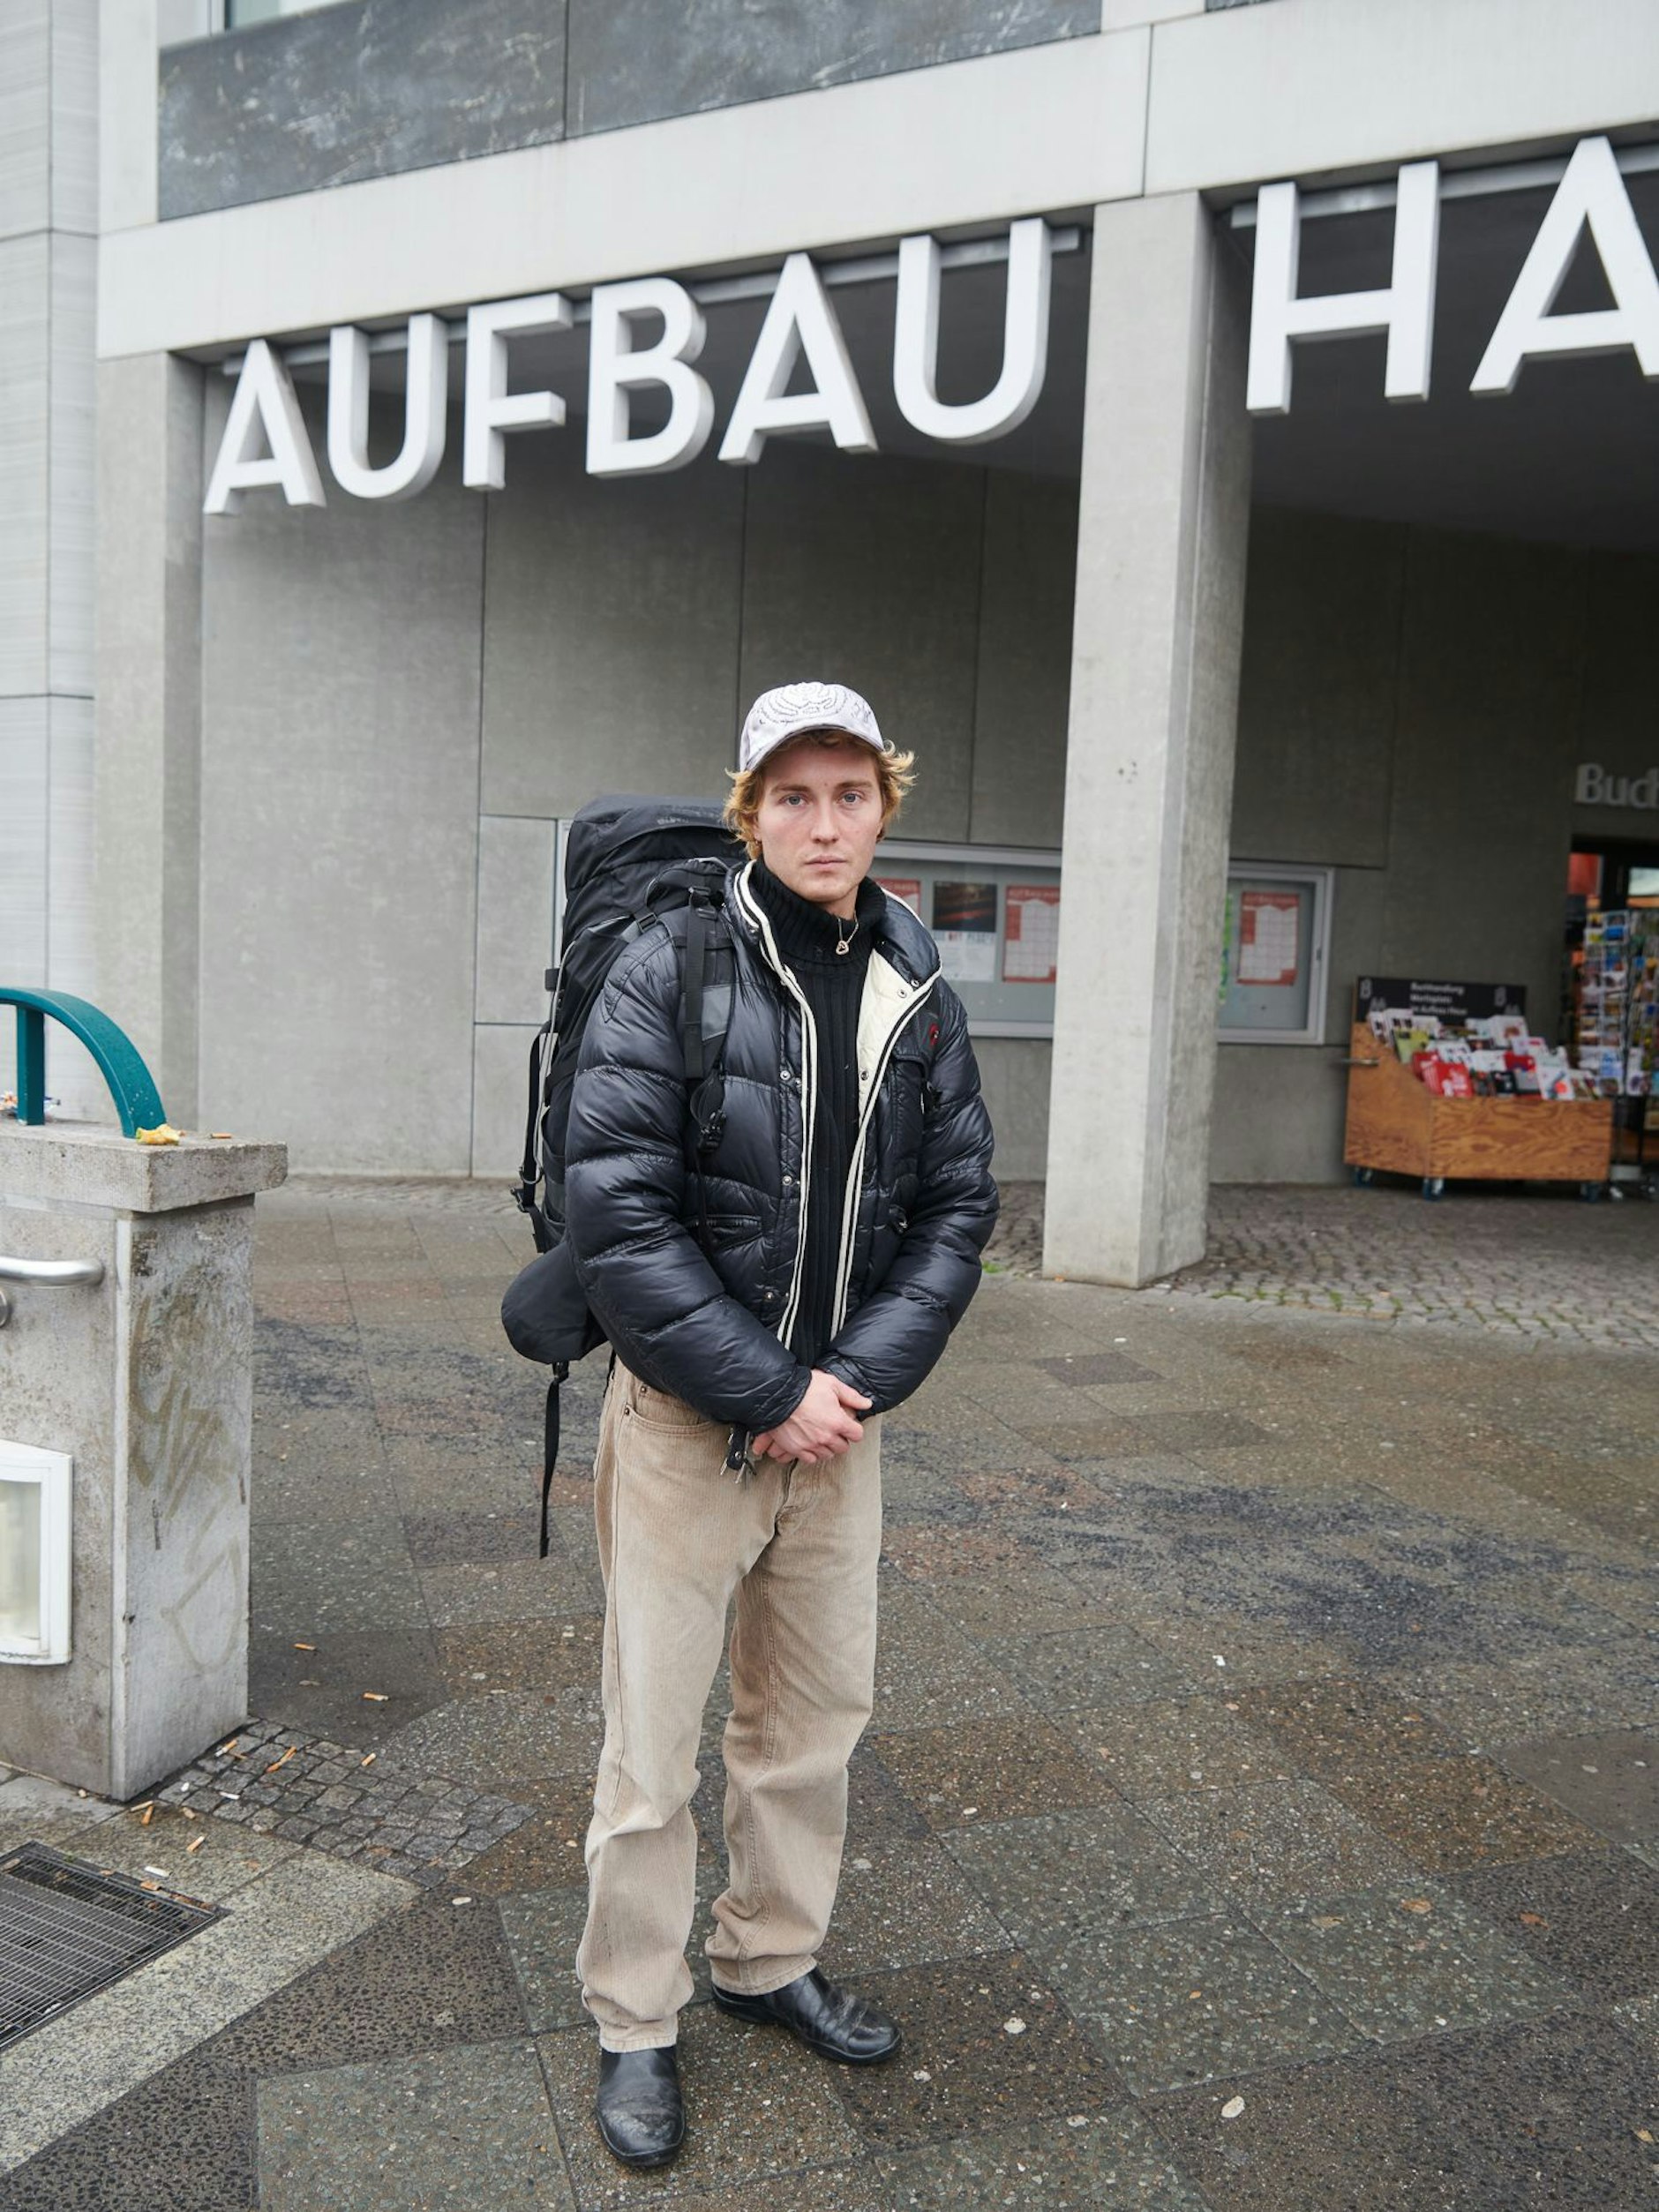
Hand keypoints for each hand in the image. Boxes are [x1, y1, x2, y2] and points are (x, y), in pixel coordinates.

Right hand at [751, 1370, 872, 1463]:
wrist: (777, 1393)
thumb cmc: (804, 1386)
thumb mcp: (832, 1384)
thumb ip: (851, 1396)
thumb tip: (867, 1404)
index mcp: (838, 1422)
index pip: (857, 1434)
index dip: (854, 1428)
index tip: (848, 1424)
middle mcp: (826, 1437)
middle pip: (843, 1447)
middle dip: (841, 1438)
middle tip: (833, 1429)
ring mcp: (811, 1444)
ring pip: (827, 1455)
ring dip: (827, 1447)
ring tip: (821, 1435)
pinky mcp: (796, 1449)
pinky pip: (810, 1459)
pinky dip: (811, 1453)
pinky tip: (810, 1443)